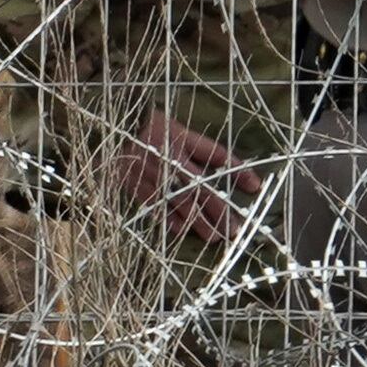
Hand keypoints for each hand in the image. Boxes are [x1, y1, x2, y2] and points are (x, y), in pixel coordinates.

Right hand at [109, 109, 255, 241]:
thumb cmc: (156, 131)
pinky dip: (167, 220)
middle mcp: (164, 160)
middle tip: (233, 230)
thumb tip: (248, 177)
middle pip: (195, 187)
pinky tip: (181, 232)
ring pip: (175, 201)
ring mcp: (146, 175)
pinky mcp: (132, 185)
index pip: (214, 156)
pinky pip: (151, 206)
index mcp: (179, 142)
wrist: (110, 129)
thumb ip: (215, 154)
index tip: (256, 187)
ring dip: (196, 221)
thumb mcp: (186, 134)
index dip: (235, 171)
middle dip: (217, 209)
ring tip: (214, 237)